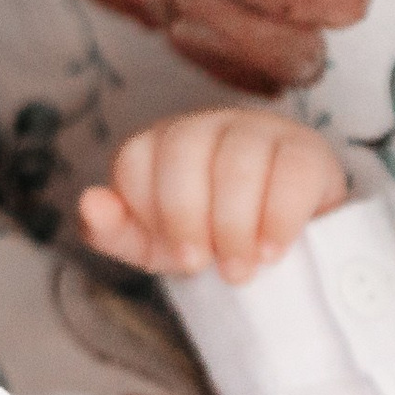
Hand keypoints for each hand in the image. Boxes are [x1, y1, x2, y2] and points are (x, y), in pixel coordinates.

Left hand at [78, 109, 347, 283]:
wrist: (277, 244)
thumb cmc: (204, 236)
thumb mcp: (153, 243)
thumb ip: (112, 230)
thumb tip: (88, 201)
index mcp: (160, 143)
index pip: (135, 160)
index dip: (150, 213)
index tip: (173, 253)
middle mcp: (205, 126)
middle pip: (184, 150)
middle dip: (188, 217)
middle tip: (203, 266)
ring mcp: (258, 130)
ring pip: (238, 161)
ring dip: (234, 226)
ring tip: (240, 269)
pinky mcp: (306, 149)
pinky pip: (292, 171)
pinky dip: (279, 219)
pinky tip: (271, 251)